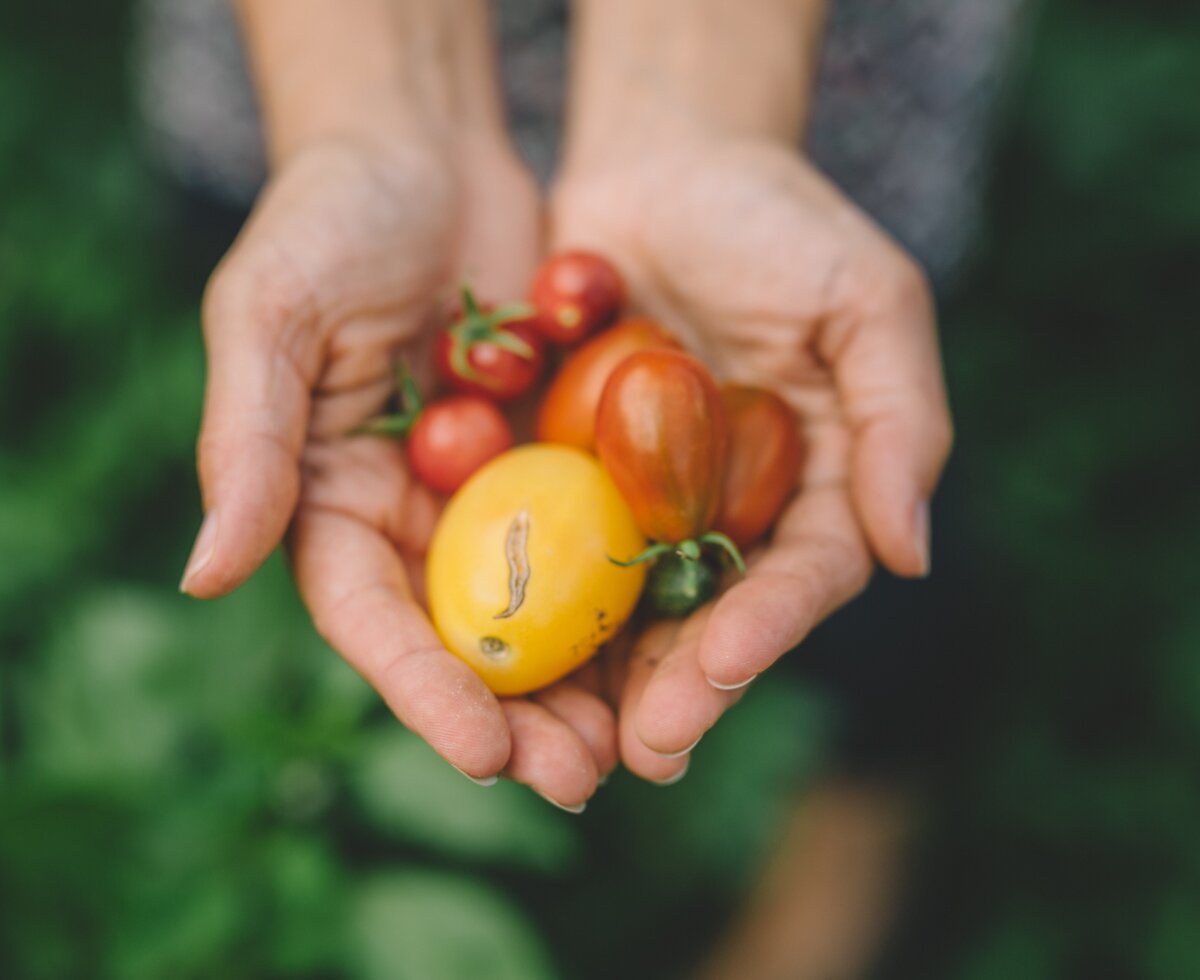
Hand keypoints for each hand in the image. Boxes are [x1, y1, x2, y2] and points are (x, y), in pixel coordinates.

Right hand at [181, 131, 615, 807]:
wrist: (426, 151)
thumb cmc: (330, 219)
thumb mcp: (272, 317)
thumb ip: (245, 443)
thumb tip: (204, 575)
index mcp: (331, 502)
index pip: (373, 619)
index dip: (425, 691)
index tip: (485, 752)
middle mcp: (411, 514)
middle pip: (464, 637)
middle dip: (517, 716)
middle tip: (579, 778)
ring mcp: (491, 491)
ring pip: (539, 606)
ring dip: (584, 680)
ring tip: (638, 744)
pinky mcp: (558, 456)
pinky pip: (597, 532)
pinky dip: (632, 589)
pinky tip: (680, 635)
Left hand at [551, 136, 952, 780]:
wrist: (665, 164)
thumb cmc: (779, 222)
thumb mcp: (866, 298)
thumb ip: (901, 421)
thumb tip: (911, 555)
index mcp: (814, 489)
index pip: (801, 577)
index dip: (766, 627)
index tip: (718, 666)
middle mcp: (732, 516)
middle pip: (709, 620)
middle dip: (679, 689)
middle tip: (640, 753)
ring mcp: (646, 507)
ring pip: (625, 613)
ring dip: (598, 684)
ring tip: (564, 745)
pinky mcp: (571, 483)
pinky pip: (546, 552)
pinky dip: (527, 604)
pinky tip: (496, 657)